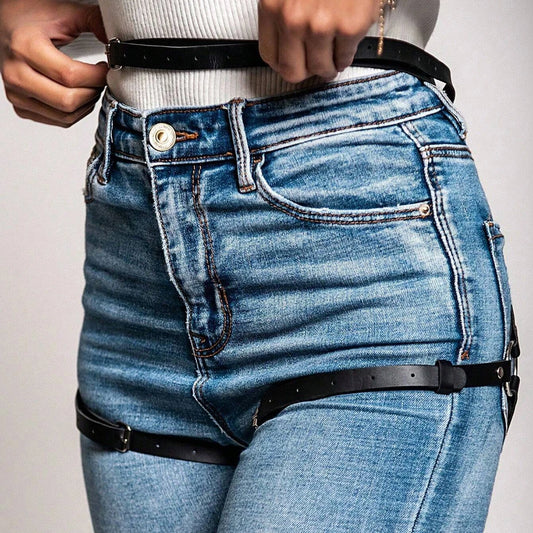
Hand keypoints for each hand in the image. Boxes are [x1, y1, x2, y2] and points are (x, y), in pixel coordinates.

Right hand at [0, 0, 108, 126]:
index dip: (97, 76)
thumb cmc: (34, 19)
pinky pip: (60, 120)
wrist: (8, 25)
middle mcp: (16, 73)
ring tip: (90, 85)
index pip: (70, 76)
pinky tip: (79, 94)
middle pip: (68, 101)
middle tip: (100, 79)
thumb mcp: (65, 12)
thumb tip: (120, 44)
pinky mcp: (21, 107)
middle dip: (93, 91)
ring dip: (87, 104)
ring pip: (66, 115)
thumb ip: (95, 22)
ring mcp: (16, 94)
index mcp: (24, 47)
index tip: (106, 68)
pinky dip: (76, 112)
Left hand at [258, 0, 380, 83]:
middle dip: (305, 72)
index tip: (292, 64)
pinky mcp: (349, 27)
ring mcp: (321, 26)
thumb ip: (282, 10)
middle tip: (314, 68)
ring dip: (327, 68)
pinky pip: (344, 58)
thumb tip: (287, 42)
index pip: (270, 55)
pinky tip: (345, 49)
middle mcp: (293, 19)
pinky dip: (345, 58)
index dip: (283, 64)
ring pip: (320, 69)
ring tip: (332, 61)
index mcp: (273, 6)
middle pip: (292, 71)